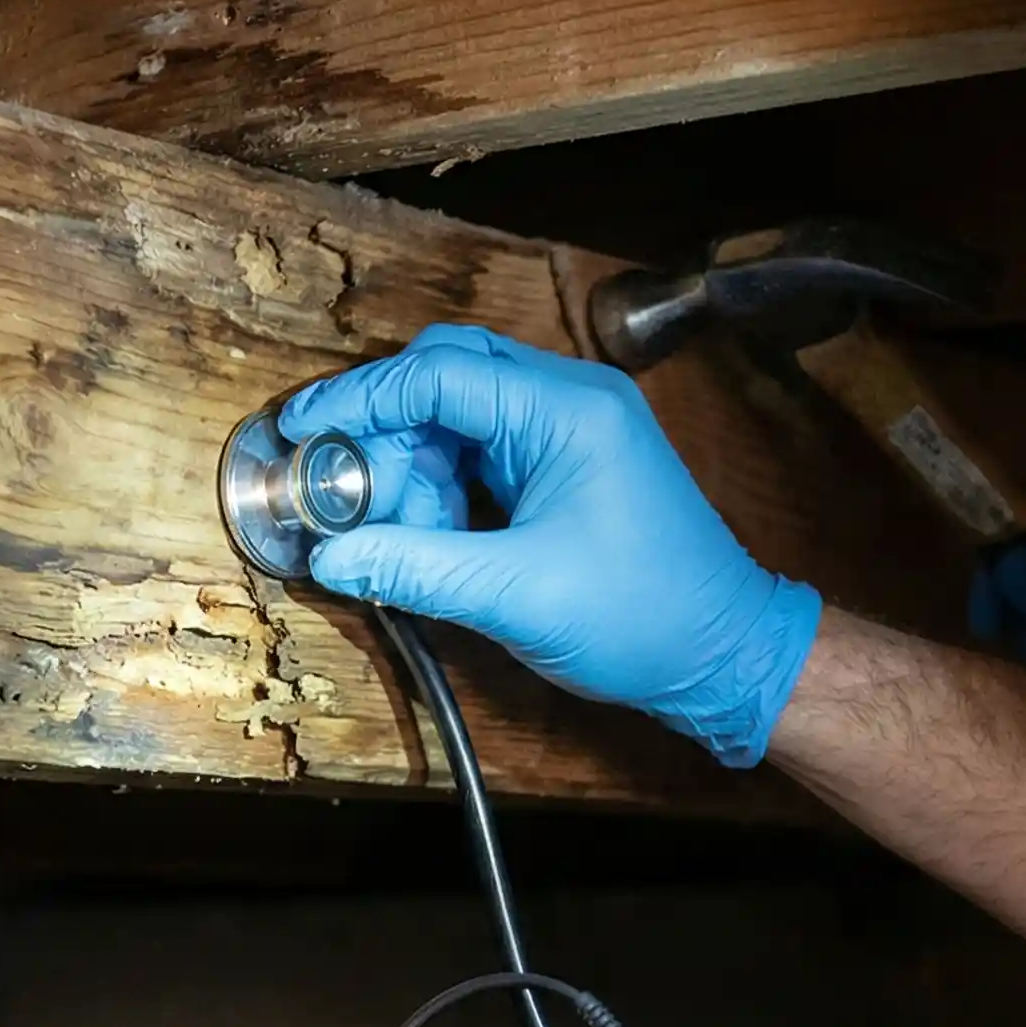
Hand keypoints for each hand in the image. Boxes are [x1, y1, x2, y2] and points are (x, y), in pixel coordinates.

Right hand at [280, 325, 820, 768]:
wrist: (724, 652)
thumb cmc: (642, 617)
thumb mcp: (514, 596)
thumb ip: (414, 569)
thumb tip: (329, 558)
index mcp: (567, 410)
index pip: (439, 374)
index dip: (360, 399)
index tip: (301, 428)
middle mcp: (571, 400)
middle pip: (446, 376)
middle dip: (385, 430)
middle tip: (342, 488)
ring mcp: (572, 428)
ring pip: (460, 414)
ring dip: (414, 465)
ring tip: (400, 534)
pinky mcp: (567, 462)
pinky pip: (484, 449)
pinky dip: (445, 484)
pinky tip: (430, 535)